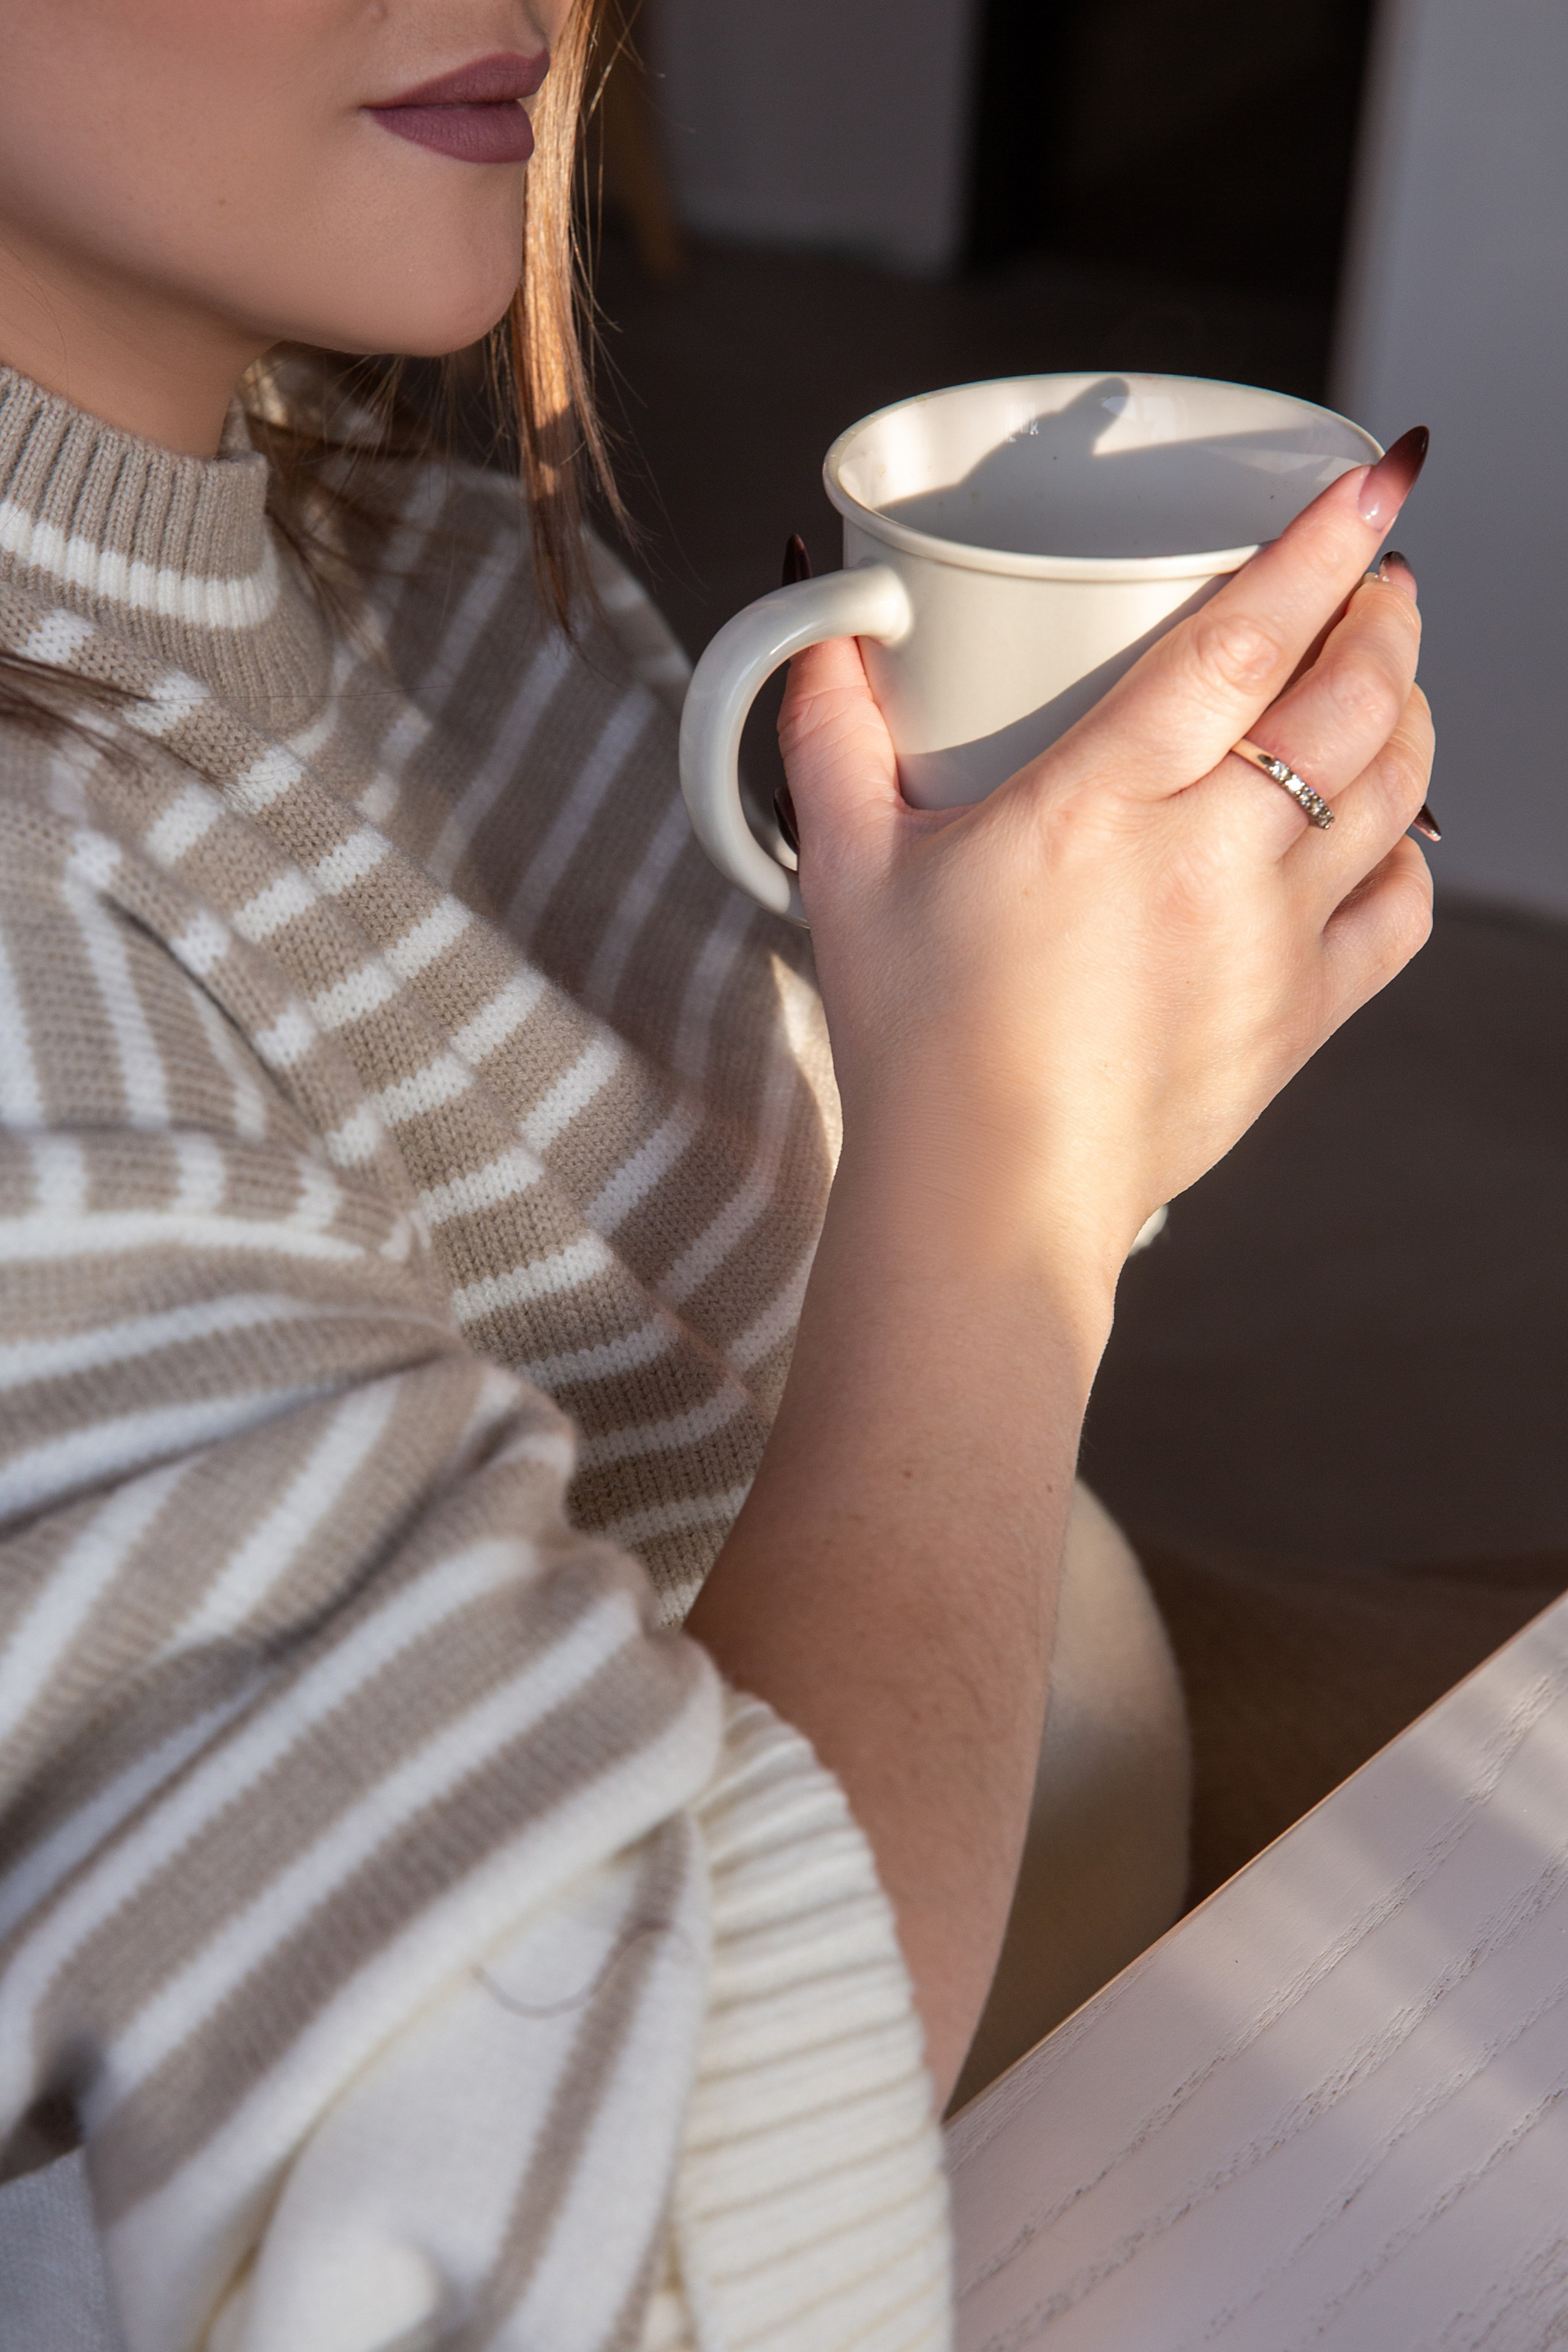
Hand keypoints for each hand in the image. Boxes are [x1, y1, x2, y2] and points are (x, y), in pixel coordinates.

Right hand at [778, 444, 1433, 1291]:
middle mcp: (1208, 863)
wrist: (987, 1200)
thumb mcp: (849, 873)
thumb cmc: (916, 1044)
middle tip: (1378, 573)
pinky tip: (1383, 820)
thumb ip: (831, 734)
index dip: (1323, 548)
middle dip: (1386, 613)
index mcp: (1097, 808)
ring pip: (1392, 789)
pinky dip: (1408, 846)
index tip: (1375, 484)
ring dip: (1407, 708)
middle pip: (1350, 700)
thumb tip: (826, 626)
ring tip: (1385, 667)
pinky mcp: (1302, 1016)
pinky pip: (1401, 906)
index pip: (1243, 643)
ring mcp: (1270, 943)